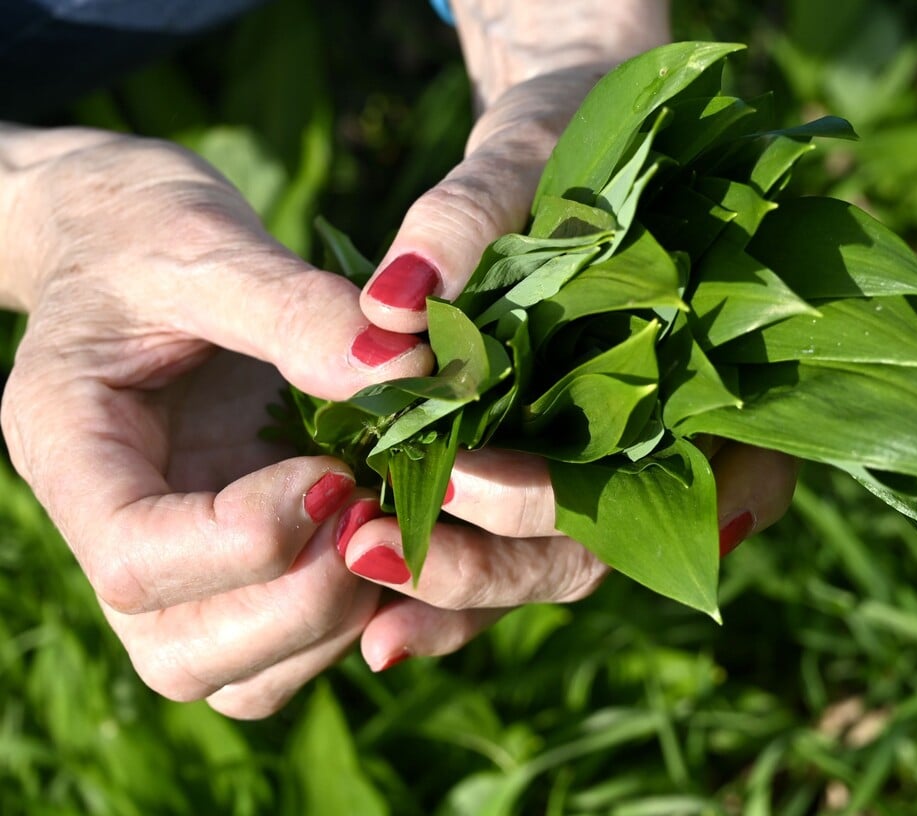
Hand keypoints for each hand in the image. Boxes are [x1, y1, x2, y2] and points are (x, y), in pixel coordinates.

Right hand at [0, 130, 433, 717]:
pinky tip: (390, 539)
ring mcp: (175, 563)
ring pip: (237, 678)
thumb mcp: (207, 244)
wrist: (128, 240)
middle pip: (181, 653)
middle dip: (300, 604)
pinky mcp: (231, 567)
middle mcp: (114, 531)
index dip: (250, 539)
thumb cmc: (148, 229)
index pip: (136, 560)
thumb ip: (295, 308)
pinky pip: (282, 652)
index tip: (336, 472)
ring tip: (387, 525)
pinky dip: (347, 624)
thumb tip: (404, 365)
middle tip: (375, 511)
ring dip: (330, 627)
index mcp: (72, 450)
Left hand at [339, 0, 800, 667]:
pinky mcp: (552, 462)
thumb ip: (476, 216)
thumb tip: (390, 304)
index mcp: (727, 369)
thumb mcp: (534, 151)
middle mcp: (680, 437)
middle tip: (376, 550)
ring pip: (561, 563)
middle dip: (495, 567)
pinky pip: (515, 548)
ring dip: (462, 594)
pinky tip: (374, 613)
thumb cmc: (579, 130)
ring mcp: (614, 460)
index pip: (712, 485)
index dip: (592, 510)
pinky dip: (452, 582)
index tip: (466, 483)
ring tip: (356, 573)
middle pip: (614, 544)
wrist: (573, 130)